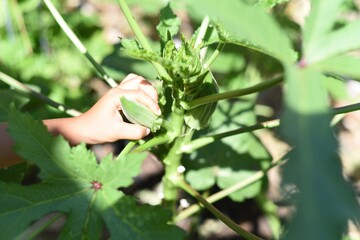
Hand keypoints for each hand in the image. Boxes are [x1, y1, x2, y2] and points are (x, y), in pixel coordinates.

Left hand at [46, 74, 160, 144]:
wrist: (83, 129)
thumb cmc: (97, 129)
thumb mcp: (116, 132)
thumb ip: (134, 132)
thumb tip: (148, 129)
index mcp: (116, 95)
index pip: (139, 93)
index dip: (151, 103)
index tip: (157, 115)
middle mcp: (117, 89)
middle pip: (140, 81)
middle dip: (151, 92)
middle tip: (154, 108)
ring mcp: (117, 91)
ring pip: (136, 80)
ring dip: (146, 89)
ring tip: (150, 103)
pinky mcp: (118, 95)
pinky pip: (133, 86)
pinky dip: (141, 91)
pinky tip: (143, 104)